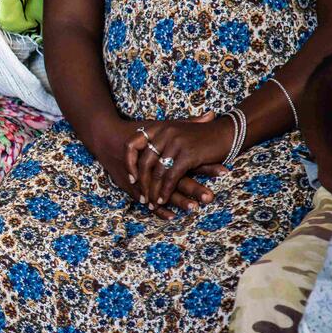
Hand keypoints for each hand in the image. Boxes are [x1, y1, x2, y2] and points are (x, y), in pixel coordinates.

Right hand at [86, 117, 219, 219]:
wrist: (106, 138)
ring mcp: (143, 176)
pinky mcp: (132, 185)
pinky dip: (158, 209)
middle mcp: (155, 164)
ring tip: (194, 209)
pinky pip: (147, 198)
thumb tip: (212, 115)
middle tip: (210, 197)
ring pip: (162, 190)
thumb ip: (188, 123)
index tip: (225, 171)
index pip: (190, 159)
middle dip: (194, 188)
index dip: (207, 166)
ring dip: (178, 200)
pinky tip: (170, 217)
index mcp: (165, 149)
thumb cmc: (138, 131)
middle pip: (177, 177)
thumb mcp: (164, 126)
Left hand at [125, 113, 232, 211]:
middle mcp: (164, 133)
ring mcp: (176, 143)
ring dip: (153, 191)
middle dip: (142, 183)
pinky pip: (171, 177)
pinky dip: (165, 191)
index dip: (129, 162)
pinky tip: (163, 200)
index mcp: (158, 127)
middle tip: (142, 197)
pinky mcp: (188, 155)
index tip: (131, 178)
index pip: (132, 145)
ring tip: (152, 203)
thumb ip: (159, 141)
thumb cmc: (200, 135)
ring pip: (157, 172)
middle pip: (144, 162)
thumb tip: (140, 159)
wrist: (227, 132)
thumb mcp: (176, 132)